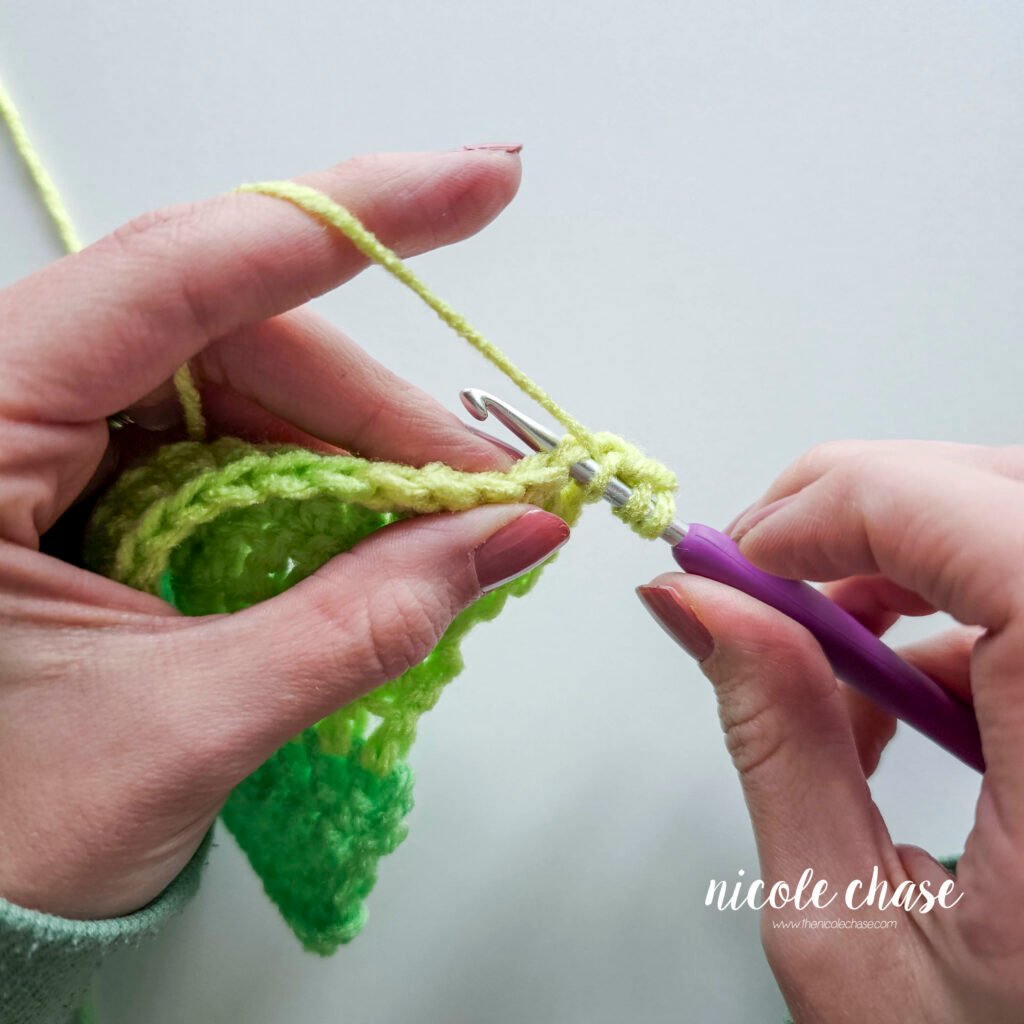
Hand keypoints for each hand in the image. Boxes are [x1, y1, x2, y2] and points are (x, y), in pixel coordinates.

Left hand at [0, 146, 568, 918]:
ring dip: (353, 452)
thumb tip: (513, 539)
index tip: (483, 182)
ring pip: (237, 391)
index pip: (186, 271)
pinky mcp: (72, 475)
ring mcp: (34, 433)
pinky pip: (217, 442)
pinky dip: (305, 481)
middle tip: (491, 491)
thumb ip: (361, 624)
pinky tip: (364, 530)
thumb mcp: (187, 727)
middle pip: (235, 340)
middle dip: (378, 414)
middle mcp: (0, 398)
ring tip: (443, 525)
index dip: (353, 219)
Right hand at [638, 441, 1023, 1021]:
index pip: (990, 530)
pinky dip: (955, 611)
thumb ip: (775, 740)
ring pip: (1018, 529)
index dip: (851, 505)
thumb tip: (699, 605)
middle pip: (1010, 497)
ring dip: (906, 559)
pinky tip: (902, 698)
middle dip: (869, 508)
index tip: (747, 553)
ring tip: (828, 657)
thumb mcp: (847, 926)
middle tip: (767, 571)